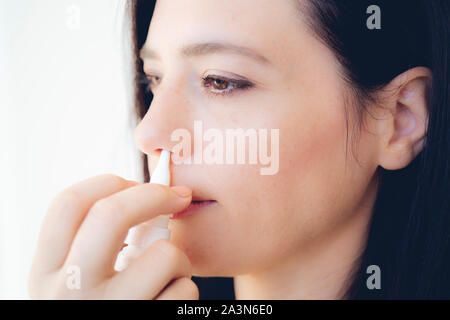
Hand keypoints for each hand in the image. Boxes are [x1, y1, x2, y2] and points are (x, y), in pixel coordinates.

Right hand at [28, 174, 198, 298]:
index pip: (66, 205)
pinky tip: (168, 303)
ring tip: (168, 276)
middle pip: (111, 215)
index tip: (132, 180)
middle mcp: (69, 293)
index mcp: (46, 273)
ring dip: (179, 258)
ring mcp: (111, 311)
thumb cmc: (99, 306)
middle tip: (177, 195)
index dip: (106, 181)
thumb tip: (143, 195)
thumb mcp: (76, 282)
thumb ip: (93, 244)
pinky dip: (185, 290)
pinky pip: (184, 290)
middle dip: (155, 194)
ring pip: (164, 254)